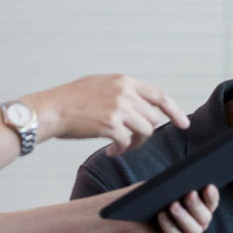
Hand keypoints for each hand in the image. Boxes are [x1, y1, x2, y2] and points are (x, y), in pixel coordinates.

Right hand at [23, 75, 188, 155]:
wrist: (49, 109)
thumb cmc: (70, 99)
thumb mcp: (100, 84)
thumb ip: (122, 90)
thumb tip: (141, 102)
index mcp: (124, 81)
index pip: (159, 95)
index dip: (174, 110)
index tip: (183, 123)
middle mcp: (124, 92)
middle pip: (152, 118)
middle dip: (145, 133)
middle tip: (131, 142)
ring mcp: (118, 108)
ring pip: (144, 131)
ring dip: (134, 143)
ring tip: (120, 146)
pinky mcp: (110, 124)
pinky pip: (127, 142)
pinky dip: (121, 150)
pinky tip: (110, 151)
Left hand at [115, 184, 219, 232]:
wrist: (121, 217)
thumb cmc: (142, 199)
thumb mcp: (160, 187)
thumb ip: (176, 185)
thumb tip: (190, 181)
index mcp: (195, 211)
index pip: (210, 205)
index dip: (212, 197)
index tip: (209, 186)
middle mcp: (193, 228)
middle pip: (205, 219)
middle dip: (198, 206)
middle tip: (190, 194)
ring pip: (194, 231)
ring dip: (184, 217)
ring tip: (172, 205)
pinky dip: (170, 227)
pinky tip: (161, 216)